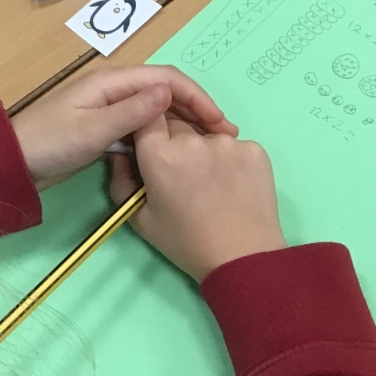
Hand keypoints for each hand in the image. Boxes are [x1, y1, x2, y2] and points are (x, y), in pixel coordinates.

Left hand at [11, 65, 236, 186]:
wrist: (14, 163)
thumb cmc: (50, 143)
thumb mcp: (93, 130)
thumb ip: (132, 113)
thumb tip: (169, 92)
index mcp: (113, 81)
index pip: (167, 79)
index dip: (197, 97)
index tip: (219, 122)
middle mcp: (115, 88)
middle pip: (167, 91)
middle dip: (197, 109)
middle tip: (224, 136)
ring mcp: (111, 108)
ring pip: (157, 110)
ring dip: (184, 124)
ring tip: (208, 145)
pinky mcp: (106, 127)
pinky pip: (144, 126)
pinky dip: (164, 135)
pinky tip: (178, 152)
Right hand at [111, 115, 285, 281]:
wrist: (242, 258)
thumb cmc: (185, 242)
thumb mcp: (140, 219)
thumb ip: (121, 180)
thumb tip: (120, 151)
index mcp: (159, 154)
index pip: (147, 116)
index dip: (148, 128)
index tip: (151, 145)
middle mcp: (193, 140)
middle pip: (178, 125)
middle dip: (175, 143)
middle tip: (183, 176)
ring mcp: (228, 142)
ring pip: (208, 135)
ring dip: (205, 151)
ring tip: (212, 184)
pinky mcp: (256, 149)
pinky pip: (236, 145)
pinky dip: (232, 160)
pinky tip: (234, 185)